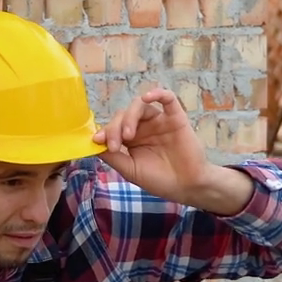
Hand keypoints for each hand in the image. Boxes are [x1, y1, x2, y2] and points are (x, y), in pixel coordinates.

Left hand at [93, 88, 252, 213]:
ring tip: (128, 135)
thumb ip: (114, 157)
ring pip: (140, 106)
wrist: (187, 187)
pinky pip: (168, 99)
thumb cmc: (160, 180)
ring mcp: (159, 121)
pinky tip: (147, 97)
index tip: (97, 142)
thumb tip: (93, 143)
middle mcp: (144, 126)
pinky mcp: (176, 118)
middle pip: (123, 114)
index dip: (104, 132)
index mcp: (131, 138)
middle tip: (114, 145)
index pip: (113, 126)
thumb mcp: (130, 170)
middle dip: (114, 128)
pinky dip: (157, 93)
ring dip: (129, 116)